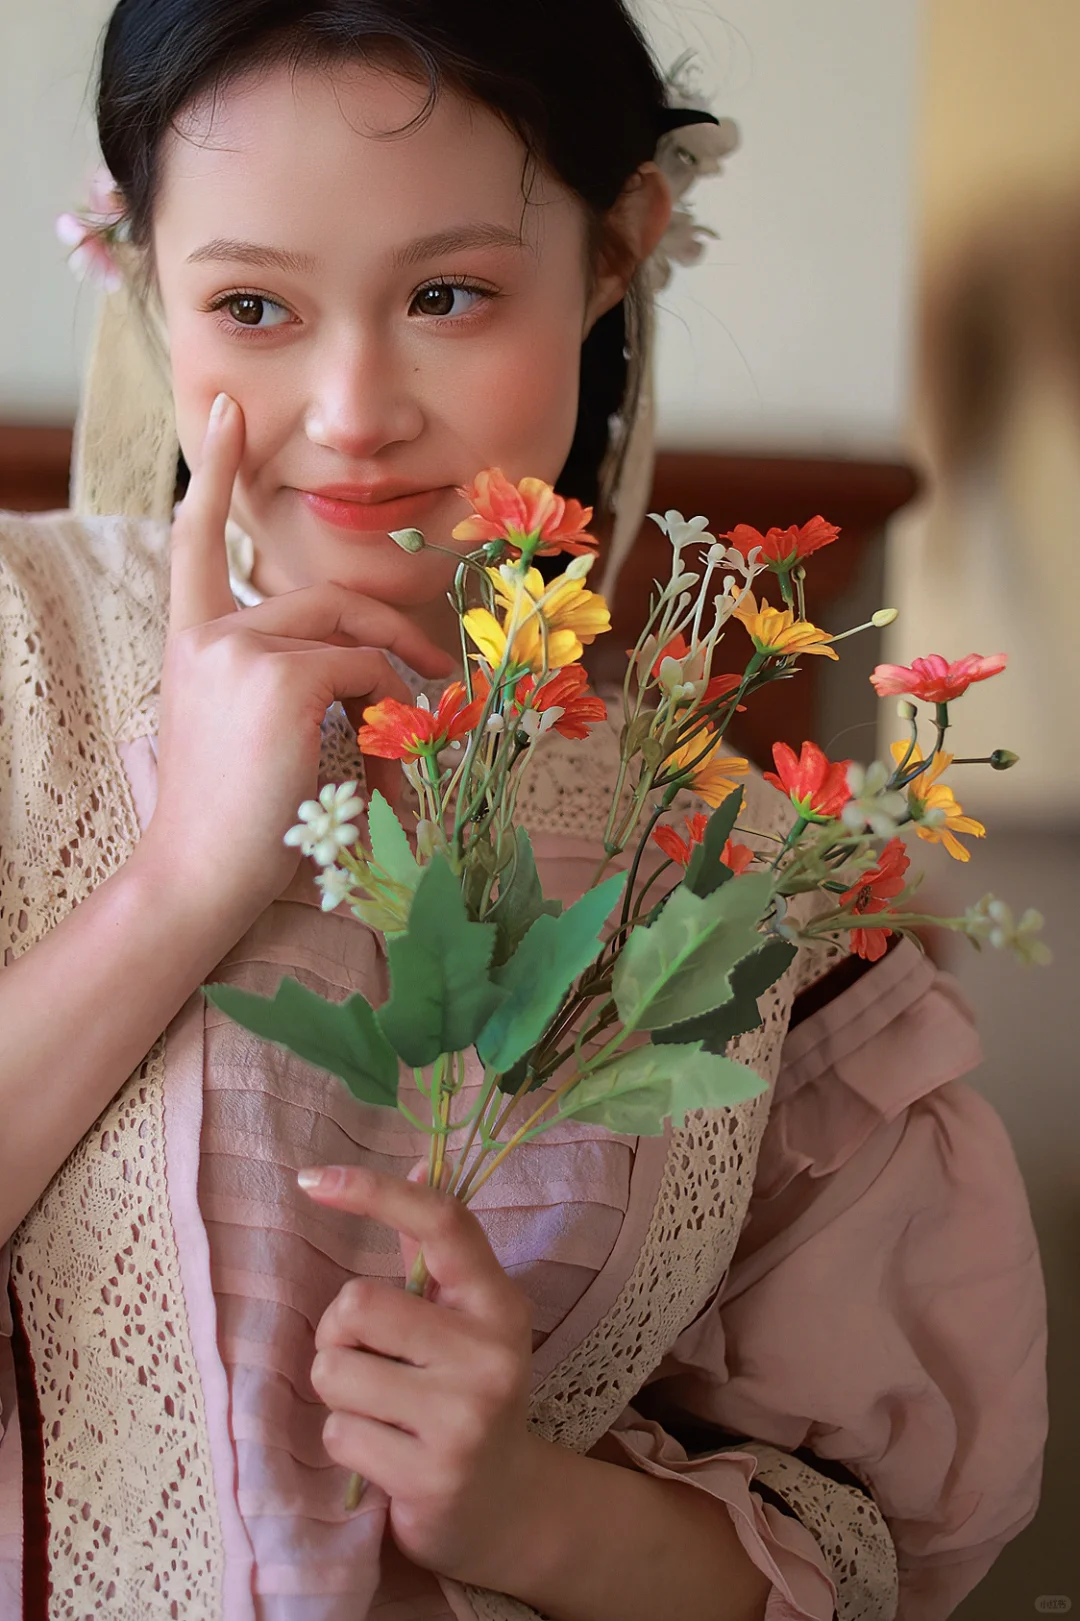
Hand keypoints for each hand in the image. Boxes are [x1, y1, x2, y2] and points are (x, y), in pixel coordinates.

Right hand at [144, 392, 455, 919]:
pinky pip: (368, 672)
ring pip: (352, 635)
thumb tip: (373, 670)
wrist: (197, 878)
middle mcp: (208, 632)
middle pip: (322, 597)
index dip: (217, 473)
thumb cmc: (231, 822)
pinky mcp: (281, 679)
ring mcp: (241, 650)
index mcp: (191, 640)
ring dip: (396, 682)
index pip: (195, 540)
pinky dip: (393, 713)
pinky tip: (384, 762)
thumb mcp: (247, 732)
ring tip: (412, 738)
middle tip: (435, 671)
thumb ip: (286, 679)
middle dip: (388, 632)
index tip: (233, 414)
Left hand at [302, 1160, 539, 1583]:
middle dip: (339, 1333)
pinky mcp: (432, 1474)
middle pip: (358, 1304)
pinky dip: (346, 1440)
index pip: (442, 1223)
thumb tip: (416, 1160)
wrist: (506, 1507)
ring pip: (336, 1371)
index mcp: (497, 1301)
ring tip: (379, 1410)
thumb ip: (433, 1252)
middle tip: (367, 1359)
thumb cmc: (465, 1392)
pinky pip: (339, 1432)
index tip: (311, 1179)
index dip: (374, 1192)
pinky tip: (384, 1453)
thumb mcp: (461, 1322)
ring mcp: (465, 1416)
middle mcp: (491, 1351)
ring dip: (340, 1392)